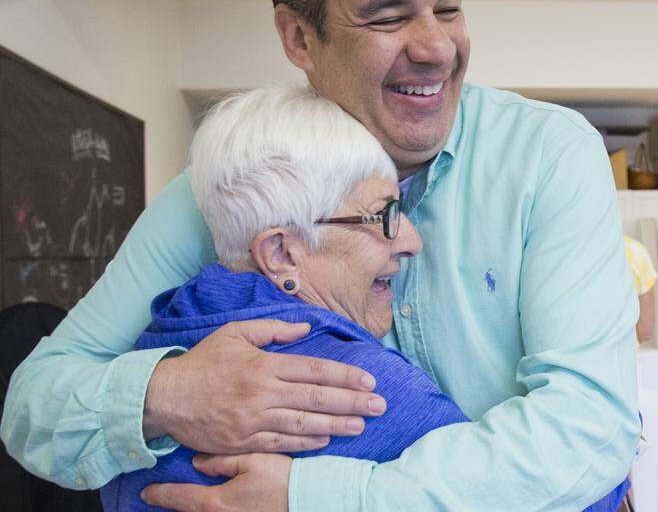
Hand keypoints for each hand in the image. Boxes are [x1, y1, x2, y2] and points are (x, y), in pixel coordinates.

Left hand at [142, 453, 289, 511]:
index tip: (147, 492)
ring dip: (190, 510)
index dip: (160, 494)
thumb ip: (222, 460)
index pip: (179, 498)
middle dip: (172, 505)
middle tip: (159, 498)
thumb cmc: (283, 479)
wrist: (311, 500)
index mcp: (216, 502)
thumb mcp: (254, 460)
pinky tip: (212, 506)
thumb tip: (199, 462)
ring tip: (183, 503)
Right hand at [143, 319, 384, 453]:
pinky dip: (306, 441)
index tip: (368, 381)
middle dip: (352, 402)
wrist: (164, 397)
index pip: (315, 369)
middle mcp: (263, 392)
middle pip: (317, 398)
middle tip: (380, 405)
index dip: (345, 376)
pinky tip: (326, 439)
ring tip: (361, 425)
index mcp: (264, 364)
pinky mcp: (243, 441)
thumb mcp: (235, 333)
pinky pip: (281, 442)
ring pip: (304, 423)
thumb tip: (305, 328)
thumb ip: (273, 329)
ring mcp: (254, 419)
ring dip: (337, 425)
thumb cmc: (202, 362)